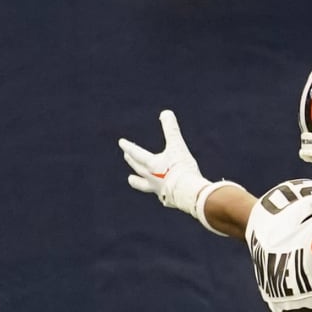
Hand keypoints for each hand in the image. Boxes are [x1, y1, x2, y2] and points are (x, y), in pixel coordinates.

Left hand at [121, 110, 232, 232]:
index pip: (136, 153)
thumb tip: (166, 112)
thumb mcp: (178, 147)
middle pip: (137, 168)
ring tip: (131, 179)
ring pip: (142, 184)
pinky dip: (159, 192)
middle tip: (127, 156)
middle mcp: (150, 177)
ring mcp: (157, 190)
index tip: (121, 143)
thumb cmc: (182, 169)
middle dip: (131, 161)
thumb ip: (171, 130)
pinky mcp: (167, 199)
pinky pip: (160, 195)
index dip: (128, 147)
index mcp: (151, 164)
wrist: (189, 193)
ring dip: (136, 180)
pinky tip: (161, 194)